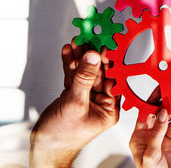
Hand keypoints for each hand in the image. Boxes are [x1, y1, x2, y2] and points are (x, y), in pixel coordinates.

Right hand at [29, 40, 119, 167]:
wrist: (43, 146)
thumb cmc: (63, 136)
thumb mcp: (75, 104)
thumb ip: (84, 79)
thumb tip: (92, 57)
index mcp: (110, 109)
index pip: (112, 80)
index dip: (109, 62)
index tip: (106, 46)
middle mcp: (101, 102)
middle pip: (99, 74)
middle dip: (92, 57)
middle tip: (90, 39)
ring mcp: (87, 97)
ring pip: (85, 73)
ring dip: (80, 57)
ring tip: (77, 41)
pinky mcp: (74, 95)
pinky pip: (74, 76)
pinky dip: (70, 64)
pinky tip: (69, 51)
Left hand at [129, 88, 170, 167]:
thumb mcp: (150, 154)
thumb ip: (156, 134)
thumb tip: (161, 115)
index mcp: (138, 137)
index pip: (143, 115)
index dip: (149, 103)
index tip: (156, 94)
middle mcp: (148, 135)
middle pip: (155, 114)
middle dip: (161, 104)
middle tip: (168, 94)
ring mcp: (160, 137)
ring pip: (166, 118)